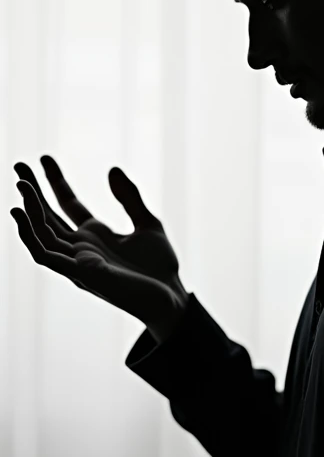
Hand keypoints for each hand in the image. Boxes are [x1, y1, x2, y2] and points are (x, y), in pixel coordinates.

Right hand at [10, 155, 187, 326]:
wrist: (172, 298)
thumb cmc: (160, 268)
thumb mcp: (148, 224)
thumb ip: (130, 198)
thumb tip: (111, 169)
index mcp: (95, 235)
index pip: (67, 204)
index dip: (55, 182)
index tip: (44, 158)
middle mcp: (81, 248)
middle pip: (49, 217)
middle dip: (33, 193)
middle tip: (19, 166)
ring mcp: (78, 261)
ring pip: (43, 235)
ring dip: (30, 211)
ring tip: (21, 184)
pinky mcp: (80, 274)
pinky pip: (46, 255)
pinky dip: (31, 236)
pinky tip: (21, 215)